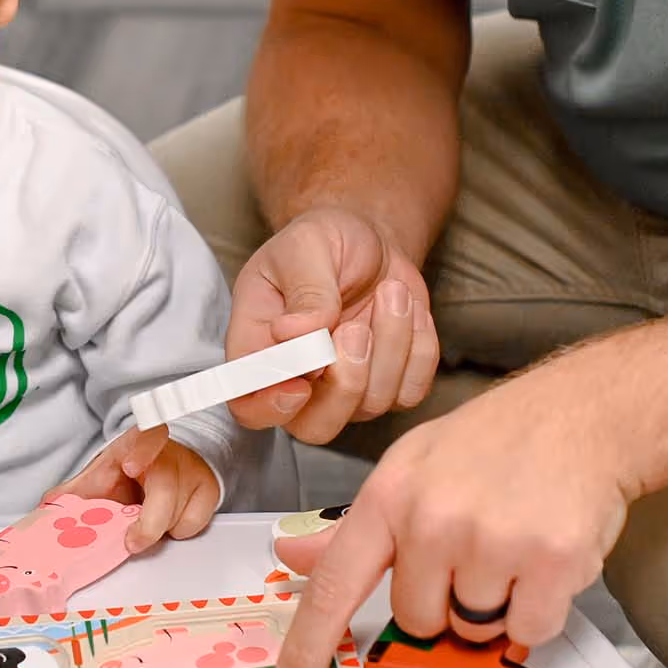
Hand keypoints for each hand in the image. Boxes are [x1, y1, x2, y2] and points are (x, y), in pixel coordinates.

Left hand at [52, 428, 222, 553]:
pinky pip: (194, 523)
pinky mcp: (209, 491)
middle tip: (132, 541)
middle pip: (166, 486)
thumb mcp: (100, 477)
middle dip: (149, 520)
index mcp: (138, 443)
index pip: (148, 434)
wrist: (168, 465)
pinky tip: (167, 520)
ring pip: (178, 511)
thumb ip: (74, 492)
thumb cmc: (130, 471)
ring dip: (158, 528)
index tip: (130, 466)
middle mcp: (169, 453)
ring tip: (145, 520)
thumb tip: (46, 508)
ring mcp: (191, 471)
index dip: (142, 449)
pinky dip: (177, 531)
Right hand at [225, 207, 439, 443]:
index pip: (249, 404)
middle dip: (346, 384)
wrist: (370, 239)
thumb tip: (293, 333)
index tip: (311, 364)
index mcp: (258, 348)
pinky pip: (410, 391)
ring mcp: (346, 389)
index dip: (273, 404)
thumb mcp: (305, 246)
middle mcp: (298, 380)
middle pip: (314, 427)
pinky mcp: (390, 385)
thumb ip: (302, 291)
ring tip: (390, 291)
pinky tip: (407, 311)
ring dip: (390, 344)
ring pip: (371, 404)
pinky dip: (418, 347)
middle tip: (356, 328)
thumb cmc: (323, 242)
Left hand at [269, 365, 636, 667]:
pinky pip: (531, 629)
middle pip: (417, 619)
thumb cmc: (497, 440)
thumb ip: (359, 526)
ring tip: (515, 541)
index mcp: (390, 496)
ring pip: (476, 628)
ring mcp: (491, 541)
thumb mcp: (413, 465)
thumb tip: (298, 561)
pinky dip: (542, 607)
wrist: (584, 414)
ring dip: (497, 602)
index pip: (335, 582)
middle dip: (447, 600)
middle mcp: (432, 520)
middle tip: (477, 546)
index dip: (309, 644)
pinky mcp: (550, 560)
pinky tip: (546, 555)